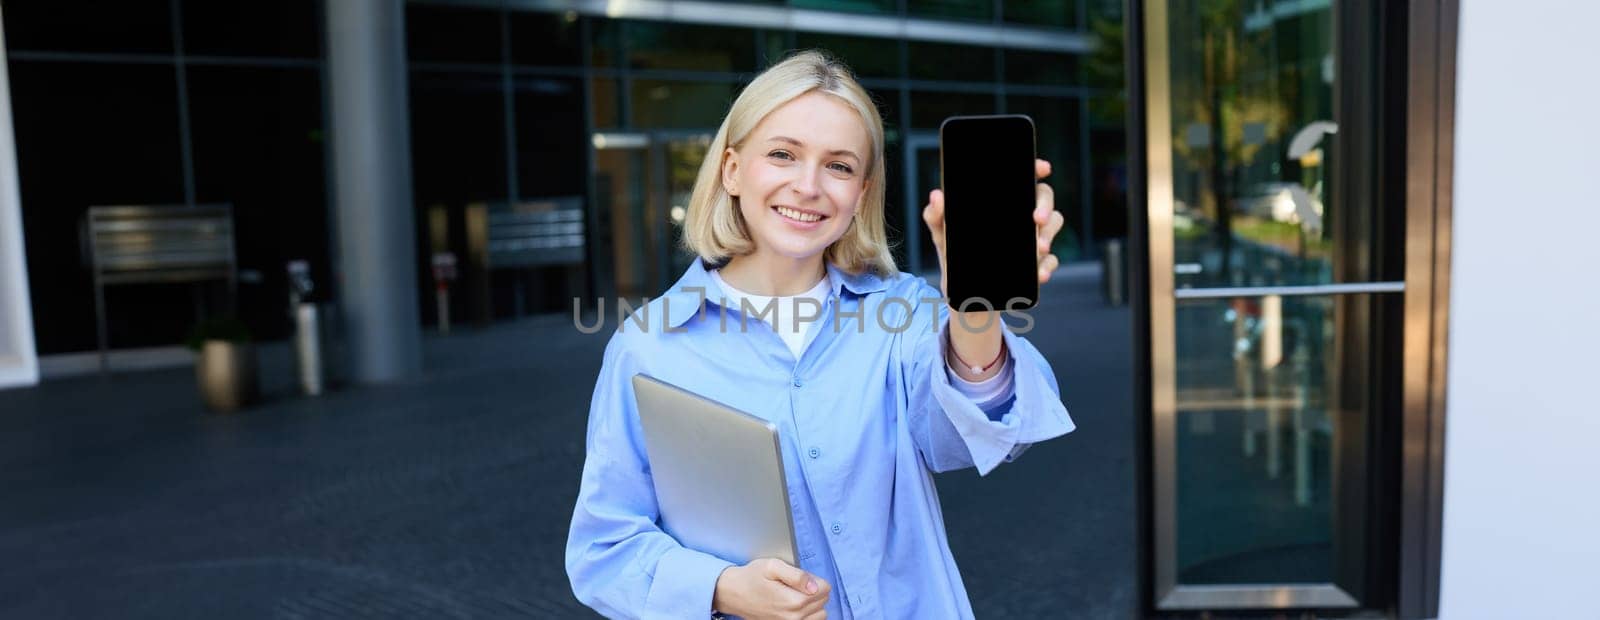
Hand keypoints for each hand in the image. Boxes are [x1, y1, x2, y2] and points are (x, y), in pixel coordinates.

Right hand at [712, 558, 829, 619]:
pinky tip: (795, 607)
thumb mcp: (772, 566)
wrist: (733, 594)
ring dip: (813, 604)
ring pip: (820, 614)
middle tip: (794, 585)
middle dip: (814, 590)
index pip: (825, 588)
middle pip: (824, 601)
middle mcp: (794, 617)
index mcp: (794, 601)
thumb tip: (814, 585)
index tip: (800, 578)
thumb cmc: (752, 578)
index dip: (814, 579)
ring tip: (795, 595)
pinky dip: (808, 614)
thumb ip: (796, 575)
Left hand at [922, 158, 1065, 296]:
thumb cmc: (953, 252)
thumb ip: (935, 215)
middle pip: (1044, 196)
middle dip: (1045, 206)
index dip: (1036, 168)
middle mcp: (1021, 213)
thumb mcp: (941, 233)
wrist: (960, 291)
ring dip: (1048, 235)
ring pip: (1054, 223)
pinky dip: (1047, 265)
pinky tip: (1039, 274)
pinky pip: (1051, 259)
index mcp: (1002, 201)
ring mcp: (1032, 236)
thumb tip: (937, 196)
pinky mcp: (1037, 262)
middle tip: (1036, 219)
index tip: (1043, 168)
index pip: (1024, 176)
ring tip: (1038, 248)